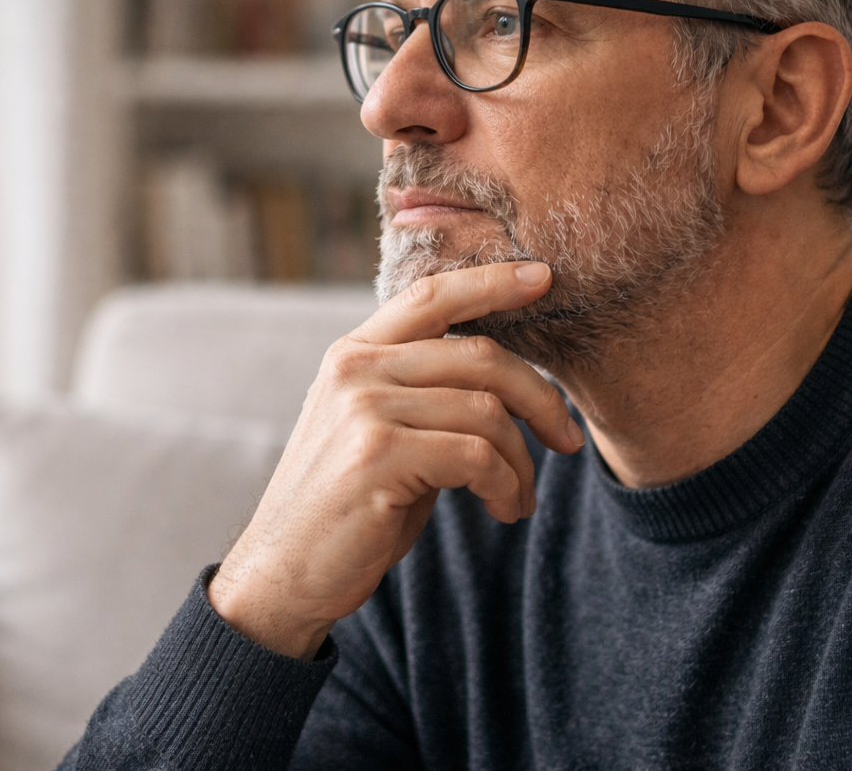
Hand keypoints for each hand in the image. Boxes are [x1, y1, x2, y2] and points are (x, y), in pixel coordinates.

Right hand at [207, 261, 585, 658]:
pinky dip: (507, 486)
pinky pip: (477, 456)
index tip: (543, 277)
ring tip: (519, 498)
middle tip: (568, 441)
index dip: (491, 282)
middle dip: (540, 398)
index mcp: (354, 353)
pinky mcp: (378, 456)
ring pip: (487, 411)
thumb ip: (424, 397)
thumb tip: (504, 381)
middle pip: (480, 356)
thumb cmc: (346, 509)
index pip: (431, 297)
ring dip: (521, 462)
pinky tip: (505, 510)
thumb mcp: (379, 434)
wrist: (283, 575)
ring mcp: (364, 409)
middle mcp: (356, 369)